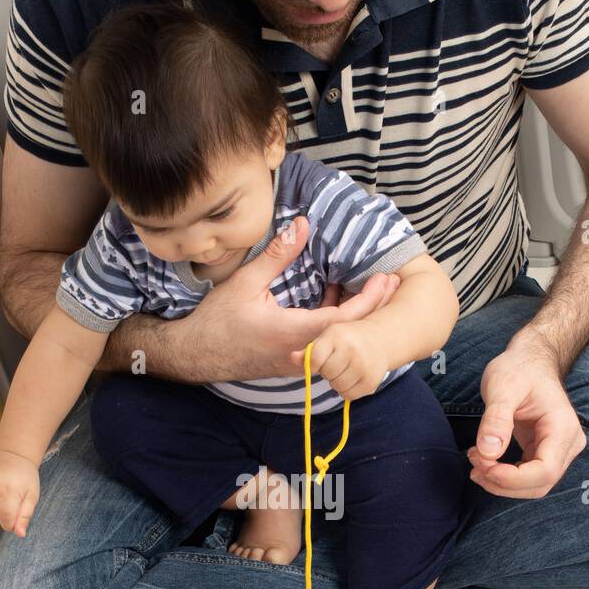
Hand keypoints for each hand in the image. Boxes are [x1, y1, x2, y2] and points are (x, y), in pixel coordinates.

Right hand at [0, 453, 39, 536]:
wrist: (13, 457)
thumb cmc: (24, 476)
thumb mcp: (32, 496)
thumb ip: (25, 516)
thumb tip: (20, 533)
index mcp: (10, 489)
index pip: (6, 517)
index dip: (10, 524)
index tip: (13, 522)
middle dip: (0, 518)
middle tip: (8, 509)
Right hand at [181, 216, 400, 378]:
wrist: (196, 356)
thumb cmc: (217, 321)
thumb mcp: (245, 282)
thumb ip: (277, 254)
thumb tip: (302, 224)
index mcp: (290, 334)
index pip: (341, 322)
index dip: (368, 302)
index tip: (383, 280)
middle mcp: (300, 354)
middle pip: (349, 335)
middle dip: (374, 307)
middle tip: (392, 281)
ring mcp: (299, 363)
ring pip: (339, 342)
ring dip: (356, 315)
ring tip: (374, 286)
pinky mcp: (295, 364)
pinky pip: (325, 345)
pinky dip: (336, 323)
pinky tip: (336, 296)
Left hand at [290, 318, 389, 399]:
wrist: (380, 339)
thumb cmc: (346, 339)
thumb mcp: (328, 338)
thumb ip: (309, 351)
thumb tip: (292, 357)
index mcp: (337, 336)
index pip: (315, 359)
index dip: (315, 364)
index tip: (321, 360)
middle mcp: (351, 350)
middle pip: (327, 374)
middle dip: (328, 372)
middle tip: (337, 363)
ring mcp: (363, 366)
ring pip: (337, 387)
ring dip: (337, 382)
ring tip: (345, 370)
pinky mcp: (371, 380)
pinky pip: (349, 395)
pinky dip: (347, 391)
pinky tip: (353, 378)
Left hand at [467, 339, 585, 497]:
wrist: (529, 361)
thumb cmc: (519, 369)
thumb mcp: (503, 387)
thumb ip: (496, 419)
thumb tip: (488, 453)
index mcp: (563, 427)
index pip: (546, 470)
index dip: (513, 479)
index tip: (483, 466)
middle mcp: (567, 443)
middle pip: (540, 484)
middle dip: (503, 482)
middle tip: (474, 462)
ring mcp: (558, 451)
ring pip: (533, 486)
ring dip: (501, 483)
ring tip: (475, 461)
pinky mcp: (544, 453)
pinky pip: (527, 478)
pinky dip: (503, 477)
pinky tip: (483, 464)